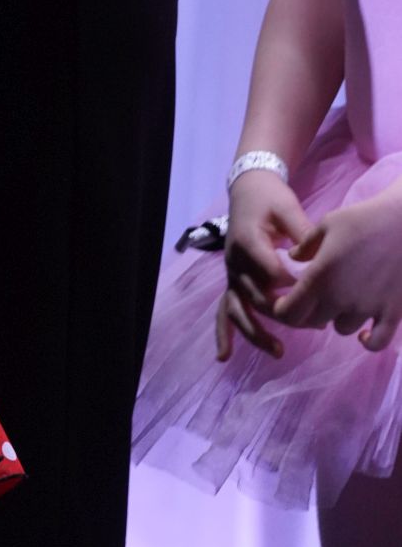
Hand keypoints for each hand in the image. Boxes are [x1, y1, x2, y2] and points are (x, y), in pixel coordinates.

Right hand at [218, 169, 317, 359]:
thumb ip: (303, 233)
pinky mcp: (234, 281)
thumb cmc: (270, 199)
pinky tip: (224, 356)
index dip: (294, 287)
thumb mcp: (288, 207)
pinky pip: (226, 309)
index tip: (317, 289)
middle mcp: (236, 261)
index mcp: (249, 242)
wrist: (248, 190)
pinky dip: (224, 333)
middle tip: (316, 324)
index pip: (271, 274)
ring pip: (238, 309)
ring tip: (278, 351)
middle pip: (258, 298)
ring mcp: (232, 274)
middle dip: (285, 314)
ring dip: (255, 333)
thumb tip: (322, 260)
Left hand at [272, 191, 401, 350]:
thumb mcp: (327, 224)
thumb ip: (306, 245)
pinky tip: (364, 331)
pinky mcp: (392, 314)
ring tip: (343, 300)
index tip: (286, 302)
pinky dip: (368, 341)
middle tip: (315, 297)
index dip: (283, 311)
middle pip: (314, 322)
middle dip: (309, 312)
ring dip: (338, 317)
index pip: (290, 312)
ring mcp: (367, 309)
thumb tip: (293, 258)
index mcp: (320, 277)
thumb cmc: (364, 219)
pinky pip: (376, 343)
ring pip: (342, 329)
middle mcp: (341, 299)